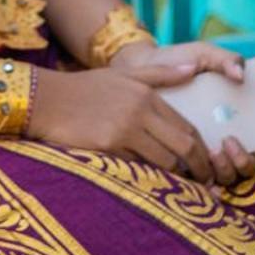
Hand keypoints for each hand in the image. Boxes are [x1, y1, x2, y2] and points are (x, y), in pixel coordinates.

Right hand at [27, 64, 216, 181]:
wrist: (48, 98)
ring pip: (165, 160)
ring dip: (175, 175)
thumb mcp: (123, 73)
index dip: (202, 149)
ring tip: (181, 186)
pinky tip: (153, 183)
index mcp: (147, 95)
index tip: (206, 163)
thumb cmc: (86, 87)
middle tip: (204, 182)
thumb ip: (160, 73)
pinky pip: (138, 167)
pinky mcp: (108, 146)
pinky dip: (148, 176)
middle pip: (184, 145)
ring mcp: (125, 129)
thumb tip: (194, 69)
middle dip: (199, 166)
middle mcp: (140, 111)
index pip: (187, 126)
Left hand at [109, 42, 254, 187]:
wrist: (140, 69)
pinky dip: (206, 182)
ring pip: (228, 175)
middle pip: (249, 164)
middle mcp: (226, 137)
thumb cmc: (177, 62)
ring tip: (214, 150)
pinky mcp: (182, 158)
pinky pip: (198, 178)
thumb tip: (240, 74)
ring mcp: (205, 151)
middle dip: (246, 160)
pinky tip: (200, 175)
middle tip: (231, 141)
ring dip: (228, 168)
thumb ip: (224, 59)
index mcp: (238, 114)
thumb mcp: (203, 55)